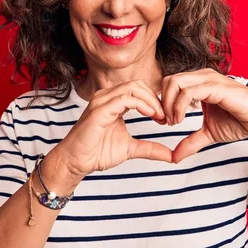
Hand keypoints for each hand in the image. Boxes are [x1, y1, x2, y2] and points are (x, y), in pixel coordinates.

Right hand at [56, 80, 171, 177]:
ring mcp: (102, 101)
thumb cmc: (97, 152)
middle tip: (165, 117)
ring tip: (159, 116)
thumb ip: (150, 148)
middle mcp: (107, 97)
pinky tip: (149, 115)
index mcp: (113, 101)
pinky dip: (142, 104)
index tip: (165, 118)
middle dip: (155, 98)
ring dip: (151, 101)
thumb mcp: (131, 149)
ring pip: (133, 87)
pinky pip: (125, 98)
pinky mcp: (100, 110)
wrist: (76, 162)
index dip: (155, 101)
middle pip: (138, 84)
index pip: (139, 89)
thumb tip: (171, 156)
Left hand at [160, 68, 247, 162]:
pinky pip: (188, 92)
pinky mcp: (216, 87)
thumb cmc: (240, 121)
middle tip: (166, 122)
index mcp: (199, 82)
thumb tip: (173, 158)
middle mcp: (202, 77)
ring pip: (174, 82)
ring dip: (169, 104)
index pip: (169, 84)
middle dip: (162, 103)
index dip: (162, 103)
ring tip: (174, 122)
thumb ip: (190, 143)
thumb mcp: (208, 134)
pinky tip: (181, 120)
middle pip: (168, 80)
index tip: (164, 122)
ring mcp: (209, 79)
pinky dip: (179, 106)